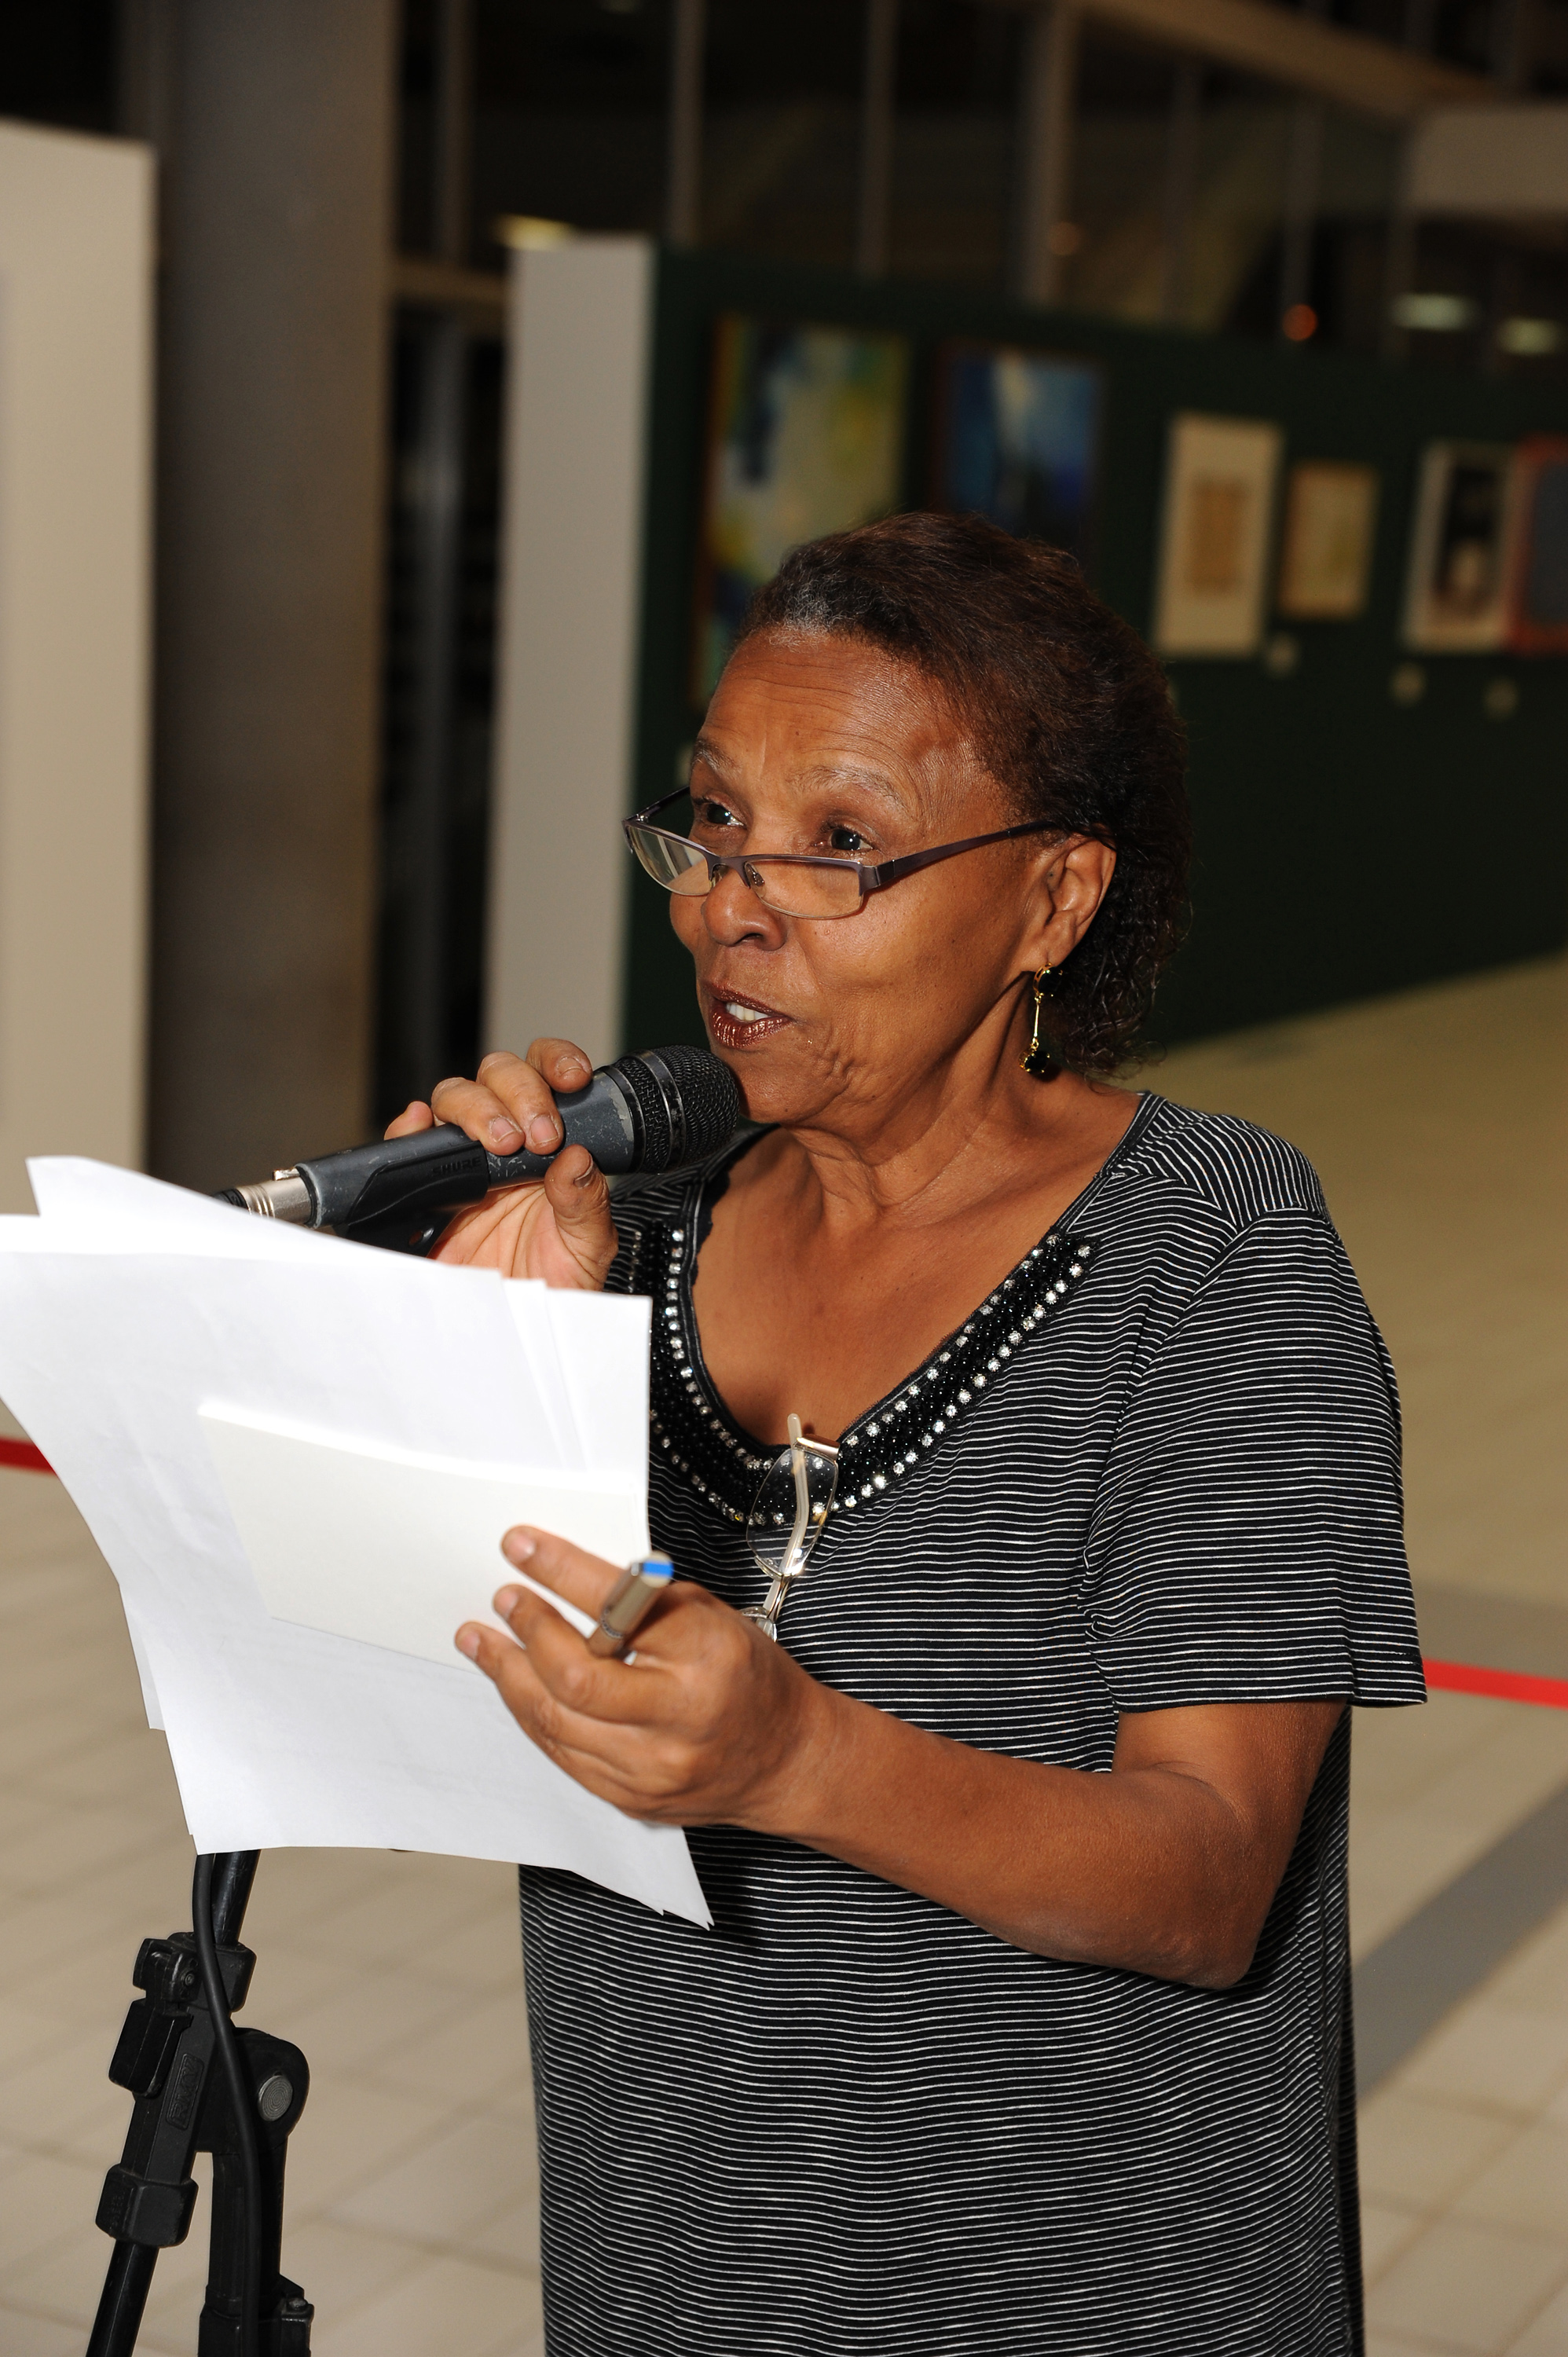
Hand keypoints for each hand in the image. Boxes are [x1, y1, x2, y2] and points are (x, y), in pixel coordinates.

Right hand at [385, 1041, 616, 1287]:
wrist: (513, 1332)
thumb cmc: (552, 1287)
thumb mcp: (586, 1250)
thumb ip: (586, 1205)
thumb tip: (578, 1160)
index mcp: (549, 1148)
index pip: (547, 1078)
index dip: (555, 1062)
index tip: (572, 1078)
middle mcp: (504, 1146)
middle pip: (497, 1076)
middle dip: (519, 1092)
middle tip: (538, 1134)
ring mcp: (462, 1163)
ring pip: (454, 1098)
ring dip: (476, 1108)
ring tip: (499, 1143)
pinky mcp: (422, 1188)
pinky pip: (405, 1143)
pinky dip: (407, 1128)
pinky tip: (420, 1127)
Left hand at [455, 1527, 830, 1828]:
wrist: (785, 1759)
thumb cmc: (748, 1677)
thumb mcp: (712, 1616)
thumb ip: (644, 1602)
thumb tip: (565, 1575)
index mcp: (706, 1653)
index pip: (617, 1606)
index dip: (559, 1571)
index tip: (520, 1546)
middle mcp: (679, 1715)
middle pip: (573, 1677)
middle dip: (528, 1630)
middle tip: (505, 1600)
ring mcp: (651, 1766)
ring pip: (554, 1720)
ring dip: (508, 1673)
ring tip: (483, 1639)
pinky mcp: (628, 1797)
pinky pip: (560, 1753)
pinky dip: (532, 1712)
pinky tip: (516, 1684)